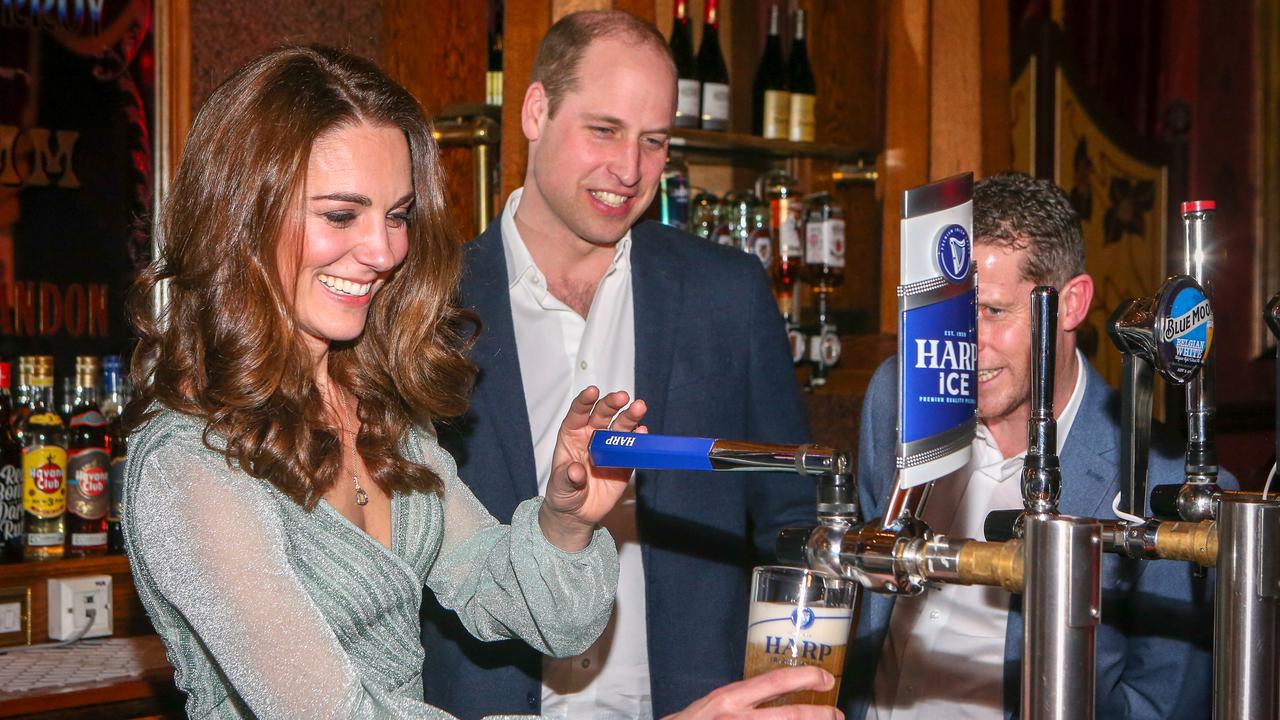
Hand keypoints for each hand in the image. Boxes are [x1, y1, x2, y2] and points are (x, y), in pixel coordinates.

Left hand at [540, 386, 646, 550]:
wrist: (578, 514)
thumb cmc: (563, 494)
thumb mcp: (559, 487)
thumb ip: (566, 478)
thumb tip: (576, 470)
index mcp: (572, 436)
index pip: (578, 413)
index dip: (585, 401)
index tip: (593, 392)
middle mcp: (592, 436)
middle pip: (602, 415)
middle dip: (611, 404)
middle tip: (622, 397)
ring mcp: (610, 448)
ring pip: (621, 427)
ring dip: (630, 416)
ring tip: (639, 408)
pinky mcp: (625, 462)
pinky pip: (633, 448)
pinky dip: (639, 439)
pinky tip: (643, 433)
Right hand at [664, 667, 843, 719]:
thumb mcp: (713, 705)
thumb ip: (740, 700)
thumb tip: (771, 696)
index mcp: (730, 700)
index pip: (774, 682)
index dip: (804, 678)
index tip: (824, 678)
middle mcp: (737, 718)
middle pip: (790, 716)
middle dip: (819, 715)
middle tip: (837, 714)